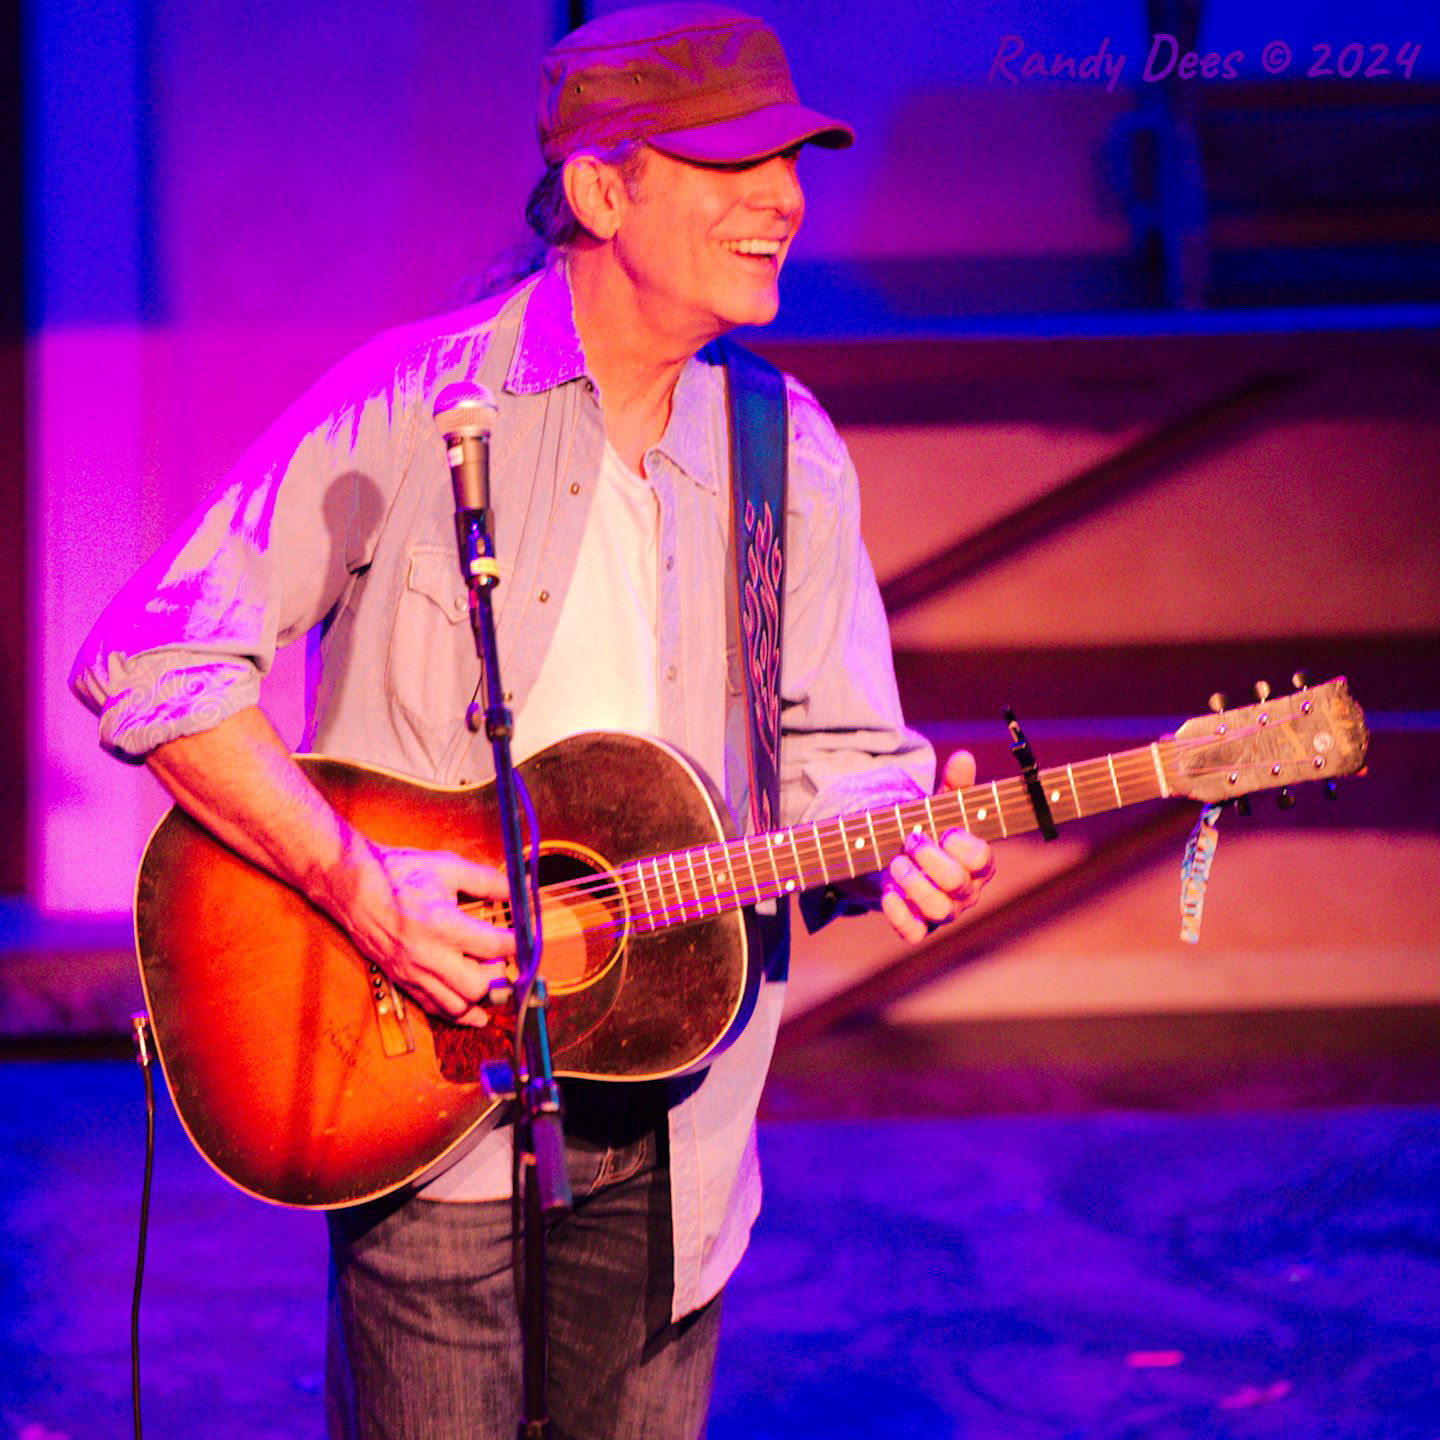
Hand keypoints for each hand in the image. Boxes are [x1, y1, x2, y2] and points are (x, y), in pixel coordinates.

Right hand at [334, 840, 515, 1026]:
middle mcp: (427, 954)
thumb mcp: (447, 867)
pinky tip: (474, 1011)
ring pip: (457, 1005)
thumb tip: (518, 889)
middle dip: (497, 974)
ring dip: (479, 997)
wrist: (353, 887)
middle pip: (478, 985)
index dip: (516, 943)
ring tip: (491, 980)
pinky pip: (433, 1008)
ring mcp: (413, 971)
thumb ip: (487, 880)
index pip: (494, 946)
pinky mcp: (402, 979)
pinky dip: (456, 1012)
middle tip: (502, 957)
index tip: (524, 938)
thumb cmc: (398, 874)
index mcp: (442, 924)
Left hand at [880, 749, 994, 944]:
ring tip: (895, 862)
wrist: (899, 861)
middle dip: (932, 860)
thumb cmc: (930, 833)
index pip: (982, 859)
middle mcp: (966, 891)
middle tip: (910, 840)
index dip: (962, 844)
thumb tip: (963, 757)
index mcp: (978, 863)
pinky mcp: (918, 926)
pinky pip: (914, 933)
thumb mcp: (940, 808)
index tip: (944, 830)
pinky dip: (899, 915)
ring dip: (914, 883)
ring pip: (939, 909)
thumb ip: (955, 786)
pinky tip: (887, 894)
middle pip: (958, 883)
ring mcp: (943, 912)